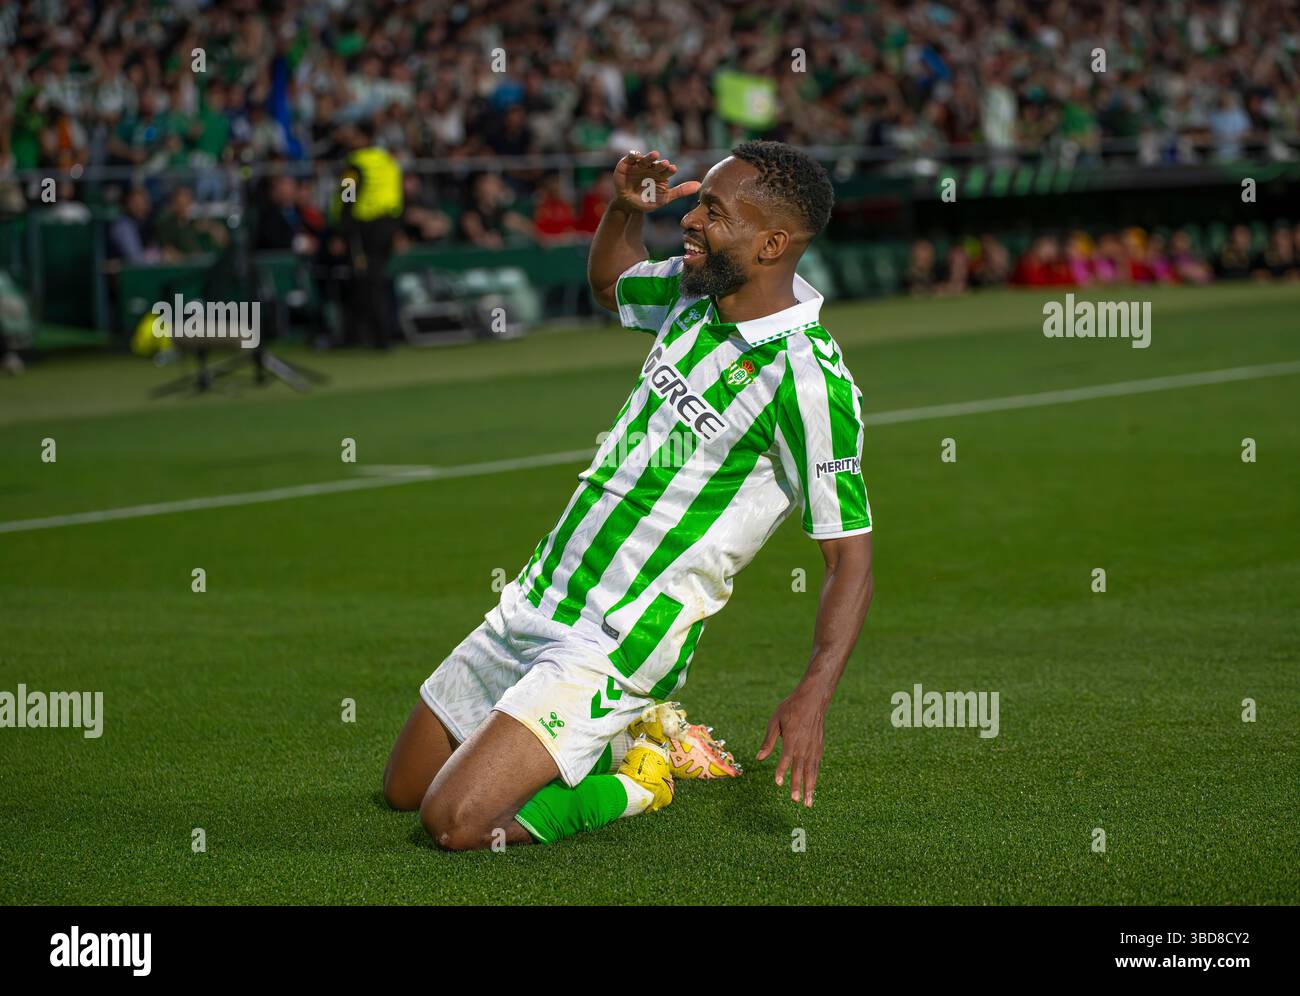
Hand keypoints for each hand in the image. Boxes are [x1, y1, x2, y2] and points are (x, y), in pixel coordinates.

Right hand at [611, 150, 699, 213]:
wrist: (628, 205)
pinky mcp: (626, 164)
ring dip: (649, 157)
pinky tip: (635, 155)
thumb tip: (700, 185)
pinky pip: (630, 157)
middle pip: (657, 164)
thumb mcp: (664, 198)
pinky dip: (633, 155)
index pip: (667, 171)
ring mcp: (639, 165)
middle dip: (660, 164)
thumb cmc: (647, 201)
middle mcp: (651, 168)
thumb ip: (680, 191)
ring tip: (655, 155)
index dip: (670, 170)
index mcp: (661, 174)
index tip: (673, 169)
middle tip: (665, 163)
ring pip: (645, 159)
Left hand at [755, 685, 826, 807]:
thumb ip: (768, 741)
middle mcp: (804, 745)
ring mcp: (814, 748)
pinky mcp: (819, 748)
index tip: (778, 783)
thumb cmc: (791, 709)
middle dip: (798, 786)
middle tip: (795, 801)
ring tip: (808, 804)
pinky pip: (817, 766)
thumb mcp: (775, 721)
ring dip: (809, 788)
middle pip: (800, 769)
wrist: (813, 700)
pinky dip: (815, 778)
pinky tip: (813, 789)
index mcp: (792, 738)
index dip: (782, 770)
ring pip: (811, 771)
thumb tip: (758, 758)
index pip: (786, 757)